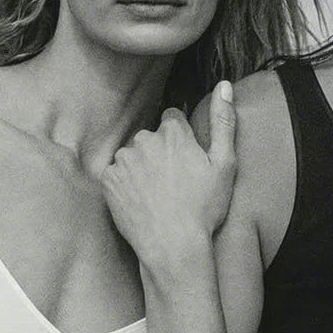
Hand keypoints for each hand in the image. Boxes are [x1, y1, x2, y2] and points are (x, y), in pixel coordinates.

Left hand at [102, 83, 235, 272]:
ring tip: (156, 196)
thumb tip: (224, 85)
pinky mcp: (108, 180)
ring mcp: (123, 160)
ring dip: (141, 169)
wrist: (173, 246)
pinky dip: (125, 185)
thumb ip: (223, 121)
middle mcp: (144, 139)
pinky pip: (117, 175)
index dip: (181, 139)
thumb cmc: (203, 209)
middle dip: (159, 153)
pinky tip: (140, 202)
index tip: (186, 161)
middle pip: (151, 138)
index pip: (172, 119)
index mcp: (173, 133)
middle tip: (173, 183)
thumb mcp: (224, 165)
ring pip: (133, 156)